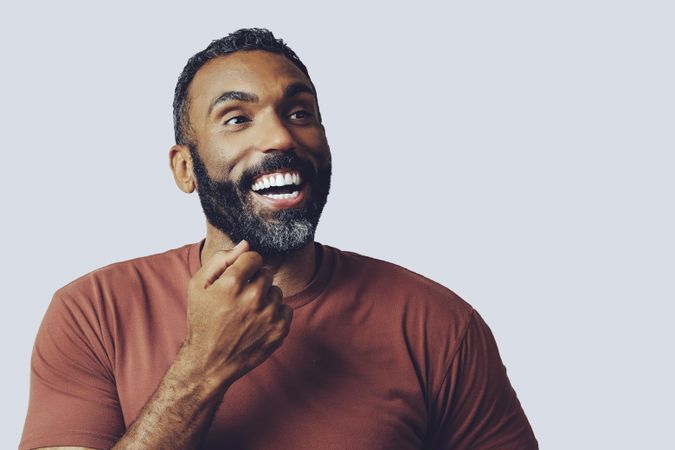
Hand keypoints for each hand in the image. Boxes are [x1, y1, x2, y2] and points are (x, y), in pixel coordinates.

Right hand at [182, 240, 292, 385]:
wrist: (210, 361)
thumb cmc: (202, 320)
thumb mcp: (198, 286)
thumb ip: (221, 260)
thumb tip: (246, 244)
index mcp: (232, 284)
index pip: (254, 257)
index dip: (245, 266)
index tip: (239, 277)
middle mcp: (253, 298)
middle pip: (267, 273)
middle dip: (255, 281)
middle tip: (240, 298)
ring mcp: (268, 316)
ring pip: (276, 291)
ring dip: (265, 298)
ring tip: (247, 313)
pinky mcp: (280, 330)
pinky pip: (286, 309)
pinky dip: (275, 314)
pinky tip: (258, 323)